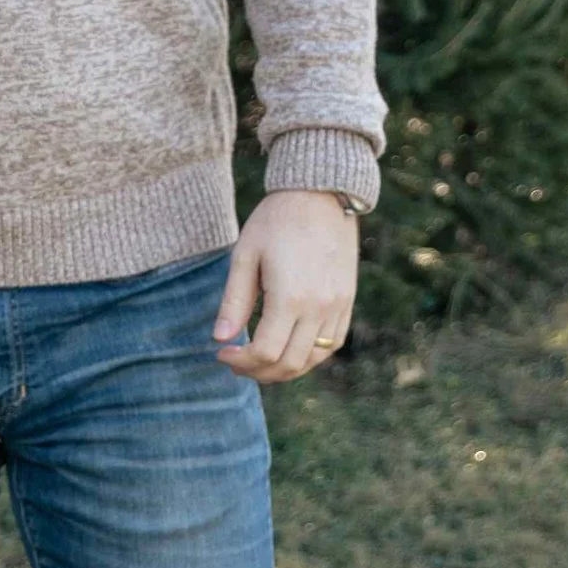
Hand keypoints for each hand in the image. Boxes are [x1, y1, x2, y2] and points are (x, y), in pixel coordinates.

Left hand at [213, 191, 359, 383]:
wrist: (321, 195)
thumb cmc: (275, 221)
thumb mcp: (245, 256)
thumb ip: (234, 302)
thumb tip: (220, 339)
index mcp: (290, 297)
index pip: (266, 353)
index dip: (241, 361)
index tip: (221, 353)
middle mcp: (319, 308)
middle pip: (290, 363)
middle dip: (258, 372)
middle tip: (236, 363)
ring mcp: (338, 307)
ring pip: (313, 359)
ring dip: (284, 369)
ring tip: (259, 361)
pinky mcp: (347, 302)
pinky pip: (332, 343)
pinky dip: (309, 355)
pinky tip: (288, 349)